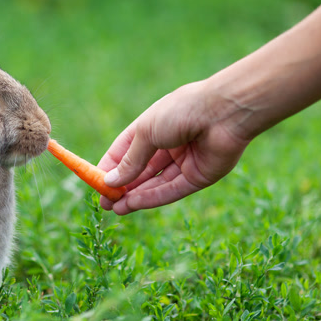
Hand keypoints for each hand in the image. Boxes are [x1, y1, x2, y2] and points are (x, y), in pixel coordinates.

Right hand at [97, 81, 250, 214]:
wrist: (225, 112)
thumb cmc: (182, 111)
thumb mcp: (146, 133)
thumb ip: (130, 160)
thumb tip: (110, 181)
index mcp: (153, 127)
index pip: (126, 151)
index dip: (111, 167)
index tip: (96, 182)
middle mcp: (168, 144)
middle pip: (140, 170)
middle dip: (122, 186)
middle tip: (104, 202)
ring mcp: (184, 161)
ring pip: (154, 183)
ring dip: (134, 196)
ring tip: (115, 208)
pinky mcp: (199, 176)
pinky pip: (172, 190)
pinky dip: (152, 197)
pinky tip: (134, 204)